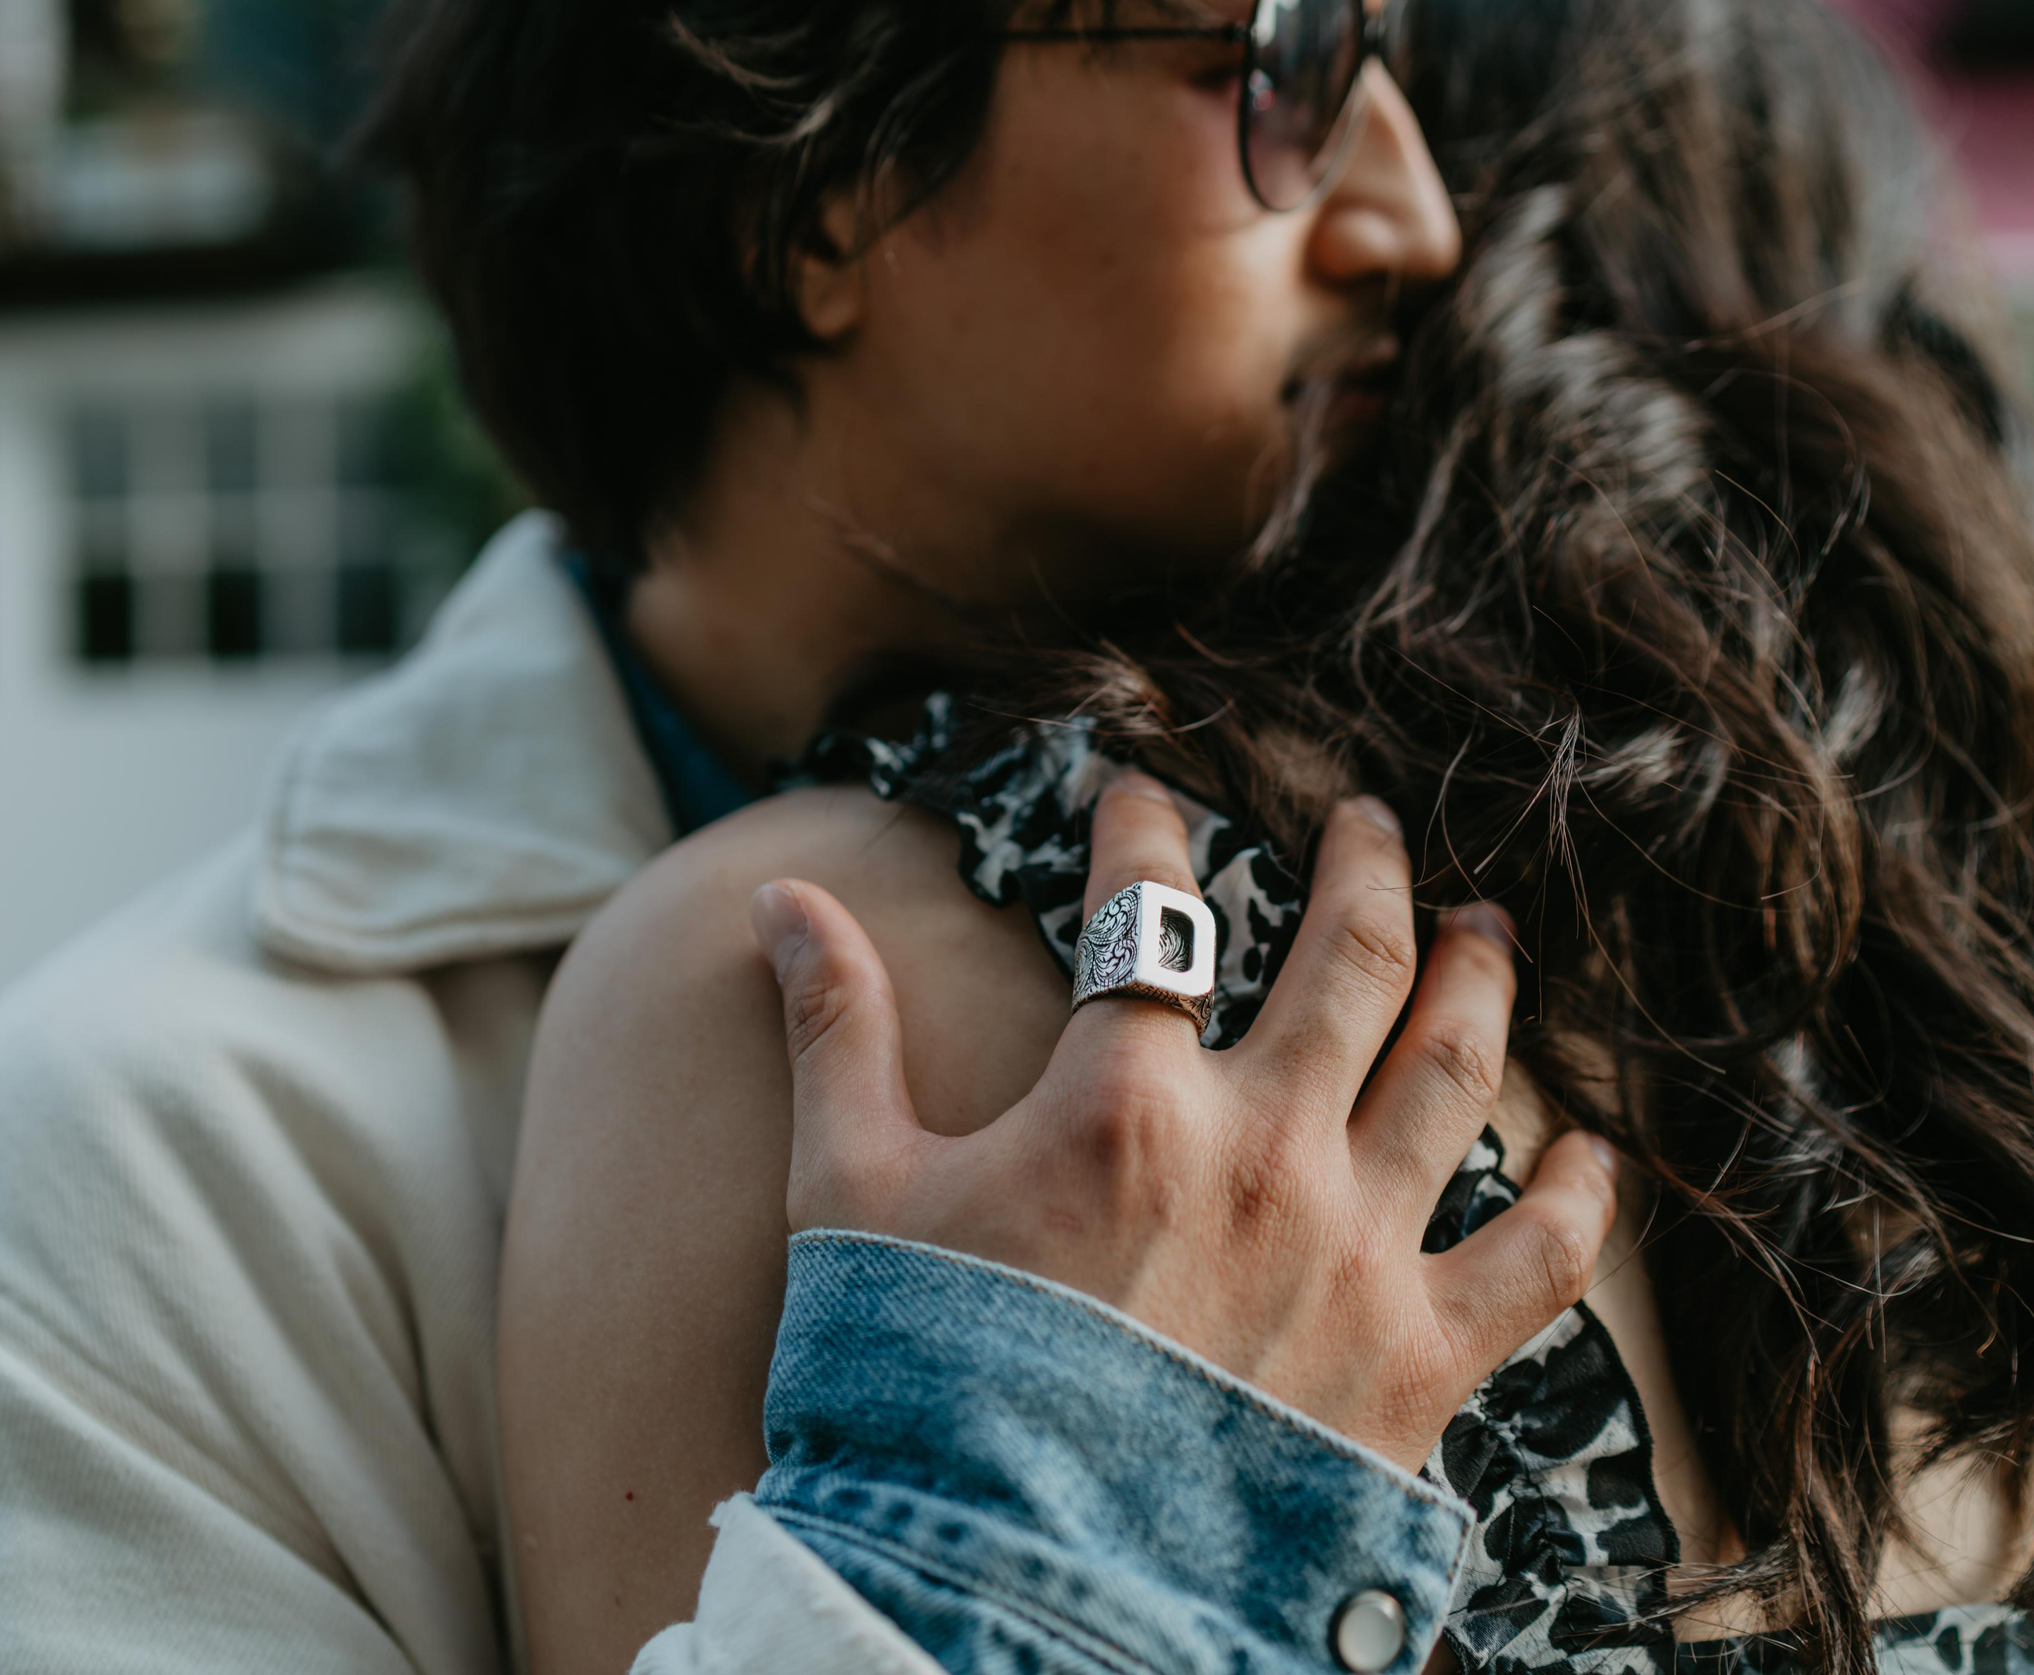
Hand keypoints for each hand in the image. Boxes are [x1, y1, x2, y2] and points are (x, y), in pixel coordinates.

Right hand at [747, 774, 1619, 1469]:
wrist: (1007, 1580)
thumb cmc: (918, 1379)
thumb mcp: (848, 1189)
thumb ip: (837, 1027)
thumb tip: (783, 894)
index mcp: (1124, 1102)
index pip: (1150, 910)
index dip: (1143, 830)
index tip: (1141, 796)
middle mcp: (1264, 1152)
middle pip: (1352, 960)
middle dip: (1365, 867)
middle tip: (1366, 819)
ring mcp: (1355, 1253)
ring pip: (1457, 1073)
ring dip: (1482, 983)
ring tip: (1490, 932)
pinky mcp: (1419, 1361)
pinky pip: (1537, 1260)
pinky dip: (1578, 1200)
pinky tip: (1593, 1152)